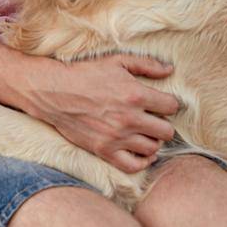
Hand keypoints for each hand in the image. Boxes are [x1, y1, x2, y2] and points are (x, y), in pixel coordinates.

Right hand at [28, 55, 179, 173]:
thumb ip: (146, 64)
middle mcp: (129, 119)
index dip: (169, 104)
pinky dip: (142, 161)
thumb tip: (170, 69)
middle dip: (164, 124)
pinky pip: (133, 165)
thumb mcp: (117, 61)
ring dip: (153, 141)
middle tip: (155, 120)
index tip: (162, 104)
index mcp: (136, 94)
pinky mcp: (104, 150)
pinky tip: (141, 152)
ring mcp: (117, 137)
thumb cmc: (86, 74)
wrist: (55, 91)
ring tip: (146, 133)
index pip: (171, 106)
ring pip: (152, 148)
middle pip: (166, 131)